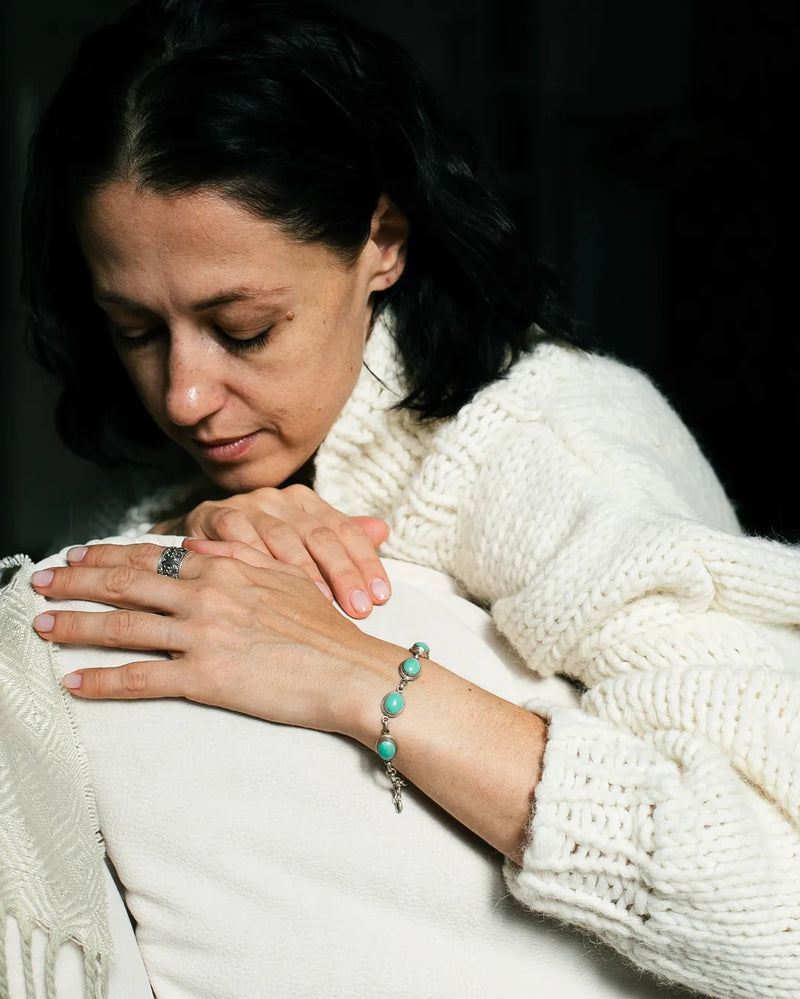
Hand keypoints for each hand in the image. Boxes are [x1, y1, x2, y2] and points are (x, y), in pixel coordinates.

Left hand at [31, 541, 395, 733]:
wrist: (348, 669)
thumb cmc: (324, 626)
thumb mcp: (284, 576)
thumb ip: (239, 556)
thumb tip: (197, 546)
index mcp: (222, 569)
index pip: (150, 557)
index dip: (107, 556)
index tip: (78, 556)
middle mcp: (205, 596)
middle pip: (124, 585)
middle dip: (76, 583)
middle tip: (41, 583)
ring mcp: (202, 636)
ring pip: (123, 628)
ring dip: (76, 626)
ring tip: (43, 627)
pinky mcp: (205, 677)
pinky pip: (141, 679)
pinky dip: (103, 682)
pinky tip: (76, 683)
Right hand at [153, 484, 390, 618]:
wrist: (196, 540)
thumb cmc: (257, 549)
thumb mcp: (301, 541)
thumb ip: (339, 538)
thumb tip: (383, 530)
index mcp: (306, 502)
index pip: (345, 529)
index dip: (365, 562)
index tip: (381, 596)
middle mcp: (279, 499)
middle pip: (319, 534)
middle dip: (343, 572)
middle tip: (359, 607)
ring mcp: (247, 505)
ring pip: (283, 537)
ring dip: (304, 571)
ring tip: (323, 601)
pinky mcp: (215, 515)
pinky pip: (239, 538)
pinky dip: (257, 561)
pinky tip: (270, 588)